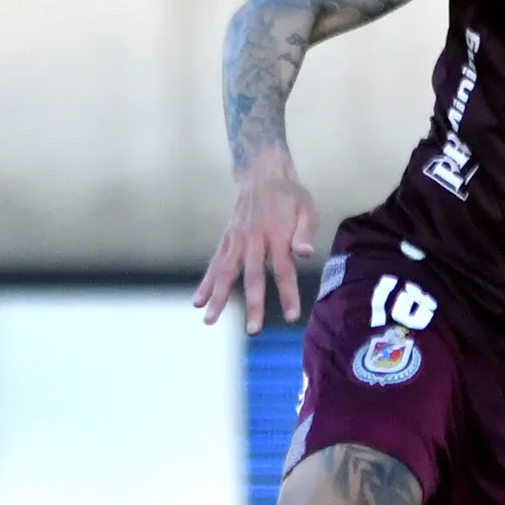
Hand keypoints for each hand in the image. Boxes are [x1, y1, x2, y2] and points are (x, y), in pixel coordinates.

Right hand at [195, 152, 319, 331]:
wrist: (263, 173)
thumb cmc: (291, 195)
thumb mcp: (306, 209)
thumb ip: (304, 232)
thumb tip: (305, 254)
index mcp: (277, 235)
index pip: (284, 270)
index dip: (288, 294)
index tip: (292, 317)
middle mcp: (253, 240)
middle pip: (252, 276)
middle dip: (253, 304)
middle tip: (253, 330)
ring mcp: (237, 240)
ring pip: (226, 272)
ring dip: (218, 297)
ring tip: (209, 321)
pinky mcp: (227, 240)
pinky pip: (215, 264)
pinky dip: (206, 283)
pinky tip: (198, 302)